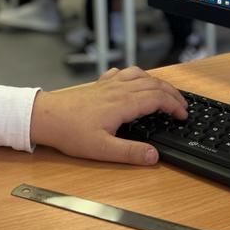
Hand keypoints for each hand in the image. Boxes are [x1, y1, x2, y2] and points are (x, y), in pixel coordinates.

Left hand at [30, 66, 186, 164]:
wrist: (46, 117)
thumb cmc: (70, 132)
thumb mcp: (102, 149)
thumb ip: (130, 153)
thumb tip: (154, 156)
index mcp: (123, 104)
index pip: (157, 99)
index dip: (174, 106)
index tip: (183, 115)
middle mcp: (118, 90)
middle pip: (153, 84)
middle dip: (172, 93)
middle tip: (182, 105)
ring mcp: (108, 85)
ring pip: (140, 75)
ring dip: (157, 82)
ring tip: (165, 91)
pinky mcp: (98, 85)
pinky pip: (123, 73)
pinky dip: (136, 75)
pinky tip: (134, 81)